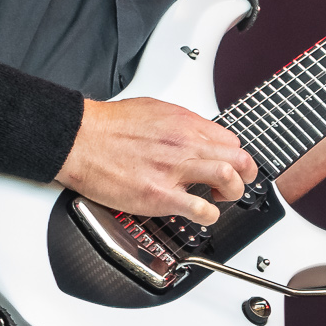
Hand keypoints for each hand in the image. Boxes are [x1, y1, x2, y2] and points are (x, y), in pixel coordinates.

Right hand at [55, 97, 258, 224]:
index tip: (228, 165)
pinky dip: (208, 216)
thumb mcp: (154, 109)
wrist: (80, 139)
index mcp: (184, 123)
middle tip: (235, 184)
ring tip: (218, 198)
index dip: (234, 156)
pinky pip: (200, 210)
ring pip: (228, 179)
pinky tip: (200, 215)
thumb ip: (180, 124)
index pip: (231, 140)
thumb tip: (194, 134)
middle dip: (245, 175)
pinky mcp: (159, 195)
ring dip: (231, 193)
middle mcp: (184, 144)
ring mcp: (173, 170)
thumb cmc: (108, 126)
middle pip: (239, 159)